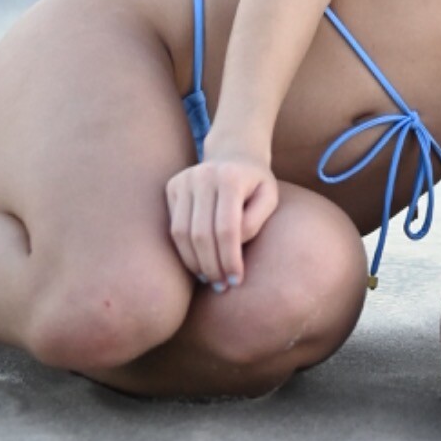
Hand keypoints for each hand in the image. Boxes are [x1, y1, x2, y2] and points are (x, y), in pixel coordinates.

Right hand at [165, 154, 278, 287]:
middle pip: (201, 234)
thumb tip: (234, 245)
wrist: (234, 153)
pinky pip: (173, 228)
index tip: (237, 280)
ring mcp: (183, 180)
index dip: (230, 259)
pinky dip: (184, 251)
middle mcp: (202, 175)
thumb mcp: (269, 197)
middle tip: (222, 287)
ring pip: (182, 234)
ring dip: (195, 263)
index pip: (227, 229)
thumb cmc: (255, 182)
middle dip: (212, 266)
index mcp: (230, 177)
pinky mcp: (172, 187)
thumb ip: (255, 221)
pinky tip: (199, 263)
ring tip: (210, 279)